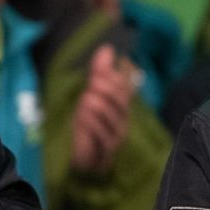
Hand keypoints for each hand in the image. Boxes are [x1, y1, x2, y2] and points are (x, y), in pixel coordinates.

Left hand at [70, 44, 136, 173]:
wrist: (88, 161)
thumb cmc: (91, 125)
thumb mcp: (92, 94)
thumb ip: (99, 72)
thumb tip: (107, 48)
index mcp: (121, 102)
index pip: (128, 84)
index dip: (125, 73)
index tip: (122, 59)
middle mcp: (123, 116)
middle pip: (122, 99)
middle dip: (109, 88)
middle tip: (94, 80)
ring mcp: (117, 132)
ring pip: (113, 115)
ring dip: (99, 105)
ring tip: (86, 98)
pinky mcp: (108, 148)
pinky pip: (103, 133)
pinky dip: (92, 122)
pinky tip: (82, 114)